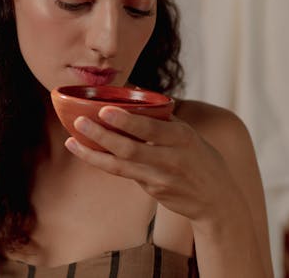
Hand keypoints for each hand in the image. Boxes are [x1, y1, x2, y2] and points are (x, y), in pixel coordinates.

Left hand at [64, 106, 245, 225]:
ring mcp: (160, 178)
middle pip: (130, 148)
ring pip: (120, 166)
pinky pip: (125, 174)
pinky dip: (104, 162)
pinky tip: (87, 152)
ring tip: (72, 141)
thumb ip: (161, 116)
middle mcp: (170, 158)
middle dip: (101, 136)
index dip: (126, 121)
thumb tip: (135, 89)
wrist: (216, 199)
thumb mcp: (187, 133)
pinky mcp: (152, 191)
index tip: (104, 110)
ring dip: (93, 154)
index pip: (150, 128)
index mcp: (181, 138)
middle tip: (78, 123)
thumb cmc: (199, 157)